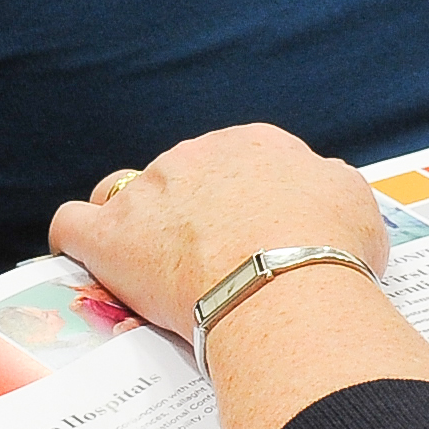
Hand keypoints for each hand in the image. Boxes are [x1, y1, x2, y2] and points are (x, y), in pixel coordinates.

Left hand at [51, 124, 386, 334]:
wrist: (285, 283)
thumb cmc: (327, 247)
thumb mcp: (356, 200)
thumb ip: (329, 183)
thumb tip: (321, 182)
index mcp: (254, 144)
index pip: (236, 162)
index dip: (240, 200)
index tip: (250, 237)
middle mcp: (195, 156)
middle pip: (180, 178)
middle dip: (188, 214)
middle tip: (211, 265)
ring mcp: (147, 193)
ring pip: (122, 194)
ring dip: (132, 221)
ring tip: (147, 263)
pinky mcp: (111, 236)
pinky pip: (72, 224)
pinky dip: (74, 237)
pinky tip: (81, 255)